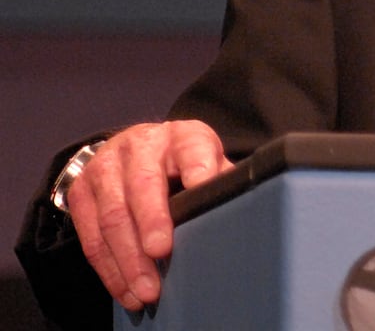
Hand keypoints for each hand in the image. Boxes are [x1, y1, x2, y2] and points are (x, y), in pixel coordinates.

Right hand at [65, 120, 230, 312]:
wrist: (135, 149)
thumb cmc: (183, 163)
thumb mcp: (208, 160)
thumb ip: (222, 179)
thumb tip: (244, 208)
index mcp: (181, 136)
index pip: (192, 147)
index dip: (198, 167)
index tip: (202, 186)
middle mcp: (139, 146)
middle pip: (143, 185)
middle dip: (152, 223)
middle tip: (162, 255)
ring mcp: (104, 168)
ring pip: (112, 216)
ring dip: (128, 259)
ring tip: (146, 290)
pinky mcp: (80, 193)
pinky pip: (90, 237)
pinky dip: (109, 269)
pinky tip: (125, 290)